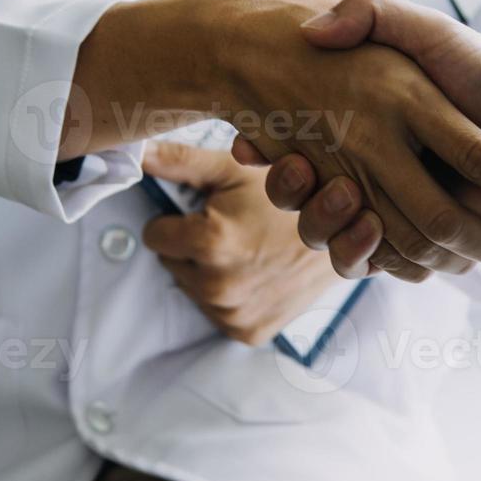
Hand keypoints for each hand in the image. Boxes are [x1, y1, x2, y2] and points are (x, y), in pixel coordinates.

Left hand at [141, 143, 341, 345]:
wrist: (347, 232)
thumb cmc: (291, 195)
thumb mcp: (235, 169)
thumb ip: (177, 161)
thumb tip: (133, 149)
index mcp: (211, 241)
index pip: (155, 236)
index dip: (175, 220)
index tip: (203, 212)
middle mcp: (219, 284)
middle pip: (172, 264)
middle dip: (192, 247)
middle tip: (233, 229)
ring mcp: (234, 313)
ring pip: (193, 289)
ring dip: (209, 272)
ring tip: (248, 250)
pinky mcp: (248, 331)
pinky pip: (217, 312)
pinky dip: (230, 296)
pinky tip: (257, 274)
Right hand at [234, 0, 480, 278]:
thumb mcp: (431, 30)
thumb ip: (376, 12)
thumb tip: (313, 30)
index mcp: (370, 124)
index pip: (293, 148)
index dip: (267, 148)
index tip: (246, 143)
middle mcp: (375, 168)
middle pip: (307, 196)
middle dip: (293, 191)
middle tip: (291, 168)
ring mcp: (392, 208)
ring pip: (333, 233)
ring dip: (328, 223)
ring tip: (341, 197)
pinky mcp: (413, 244)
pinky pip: (372, 262)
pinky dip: (367, 254)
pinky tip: (372, 230)